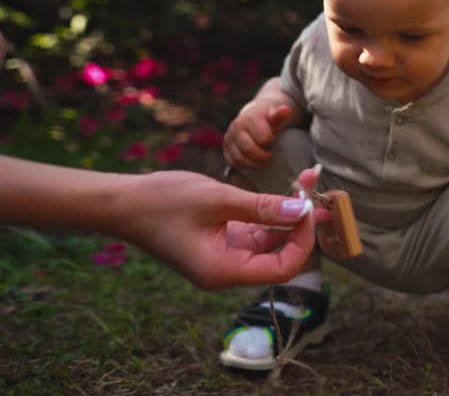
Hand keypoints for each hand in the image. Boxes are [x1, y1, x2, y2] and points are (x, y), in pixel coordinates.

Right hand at [116, 166, 328, 289]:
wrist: (123, 203)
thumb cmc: (164, 201)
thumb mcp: (219, 199)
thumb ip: (262, 207)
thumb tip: (302, 210)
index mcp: (224, 272)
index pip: (283, 268)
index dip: (304, 241)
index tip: (309, 208)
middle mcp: (227, 271)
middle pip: (281, 257)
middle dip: (302, 226)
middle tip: (318, 193)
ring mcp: (224, 258)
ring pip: (271, 243)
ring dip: (289, 216)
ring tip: (305, 183)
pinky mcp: (221, 244)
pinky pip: (256, 234)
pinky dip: (272, 214)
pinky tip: (285, 191)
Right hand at [224, 100, 293, 169]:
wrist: (252, 118)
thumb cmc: (267, 119)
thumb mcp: (275, 116)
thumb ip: (280, 115)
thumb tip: (286, 110)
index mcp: (249, 119)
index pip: (262, 138)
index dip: (269, 140)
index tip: (273, 139)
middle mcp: (236, 128)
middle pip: (248, 149)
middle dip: (262, 156)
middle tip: (269, 155)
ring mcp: (229, 139)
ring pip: (239, 158)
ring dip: (254, 163)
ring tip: (263, 160)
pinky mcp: (226, 149)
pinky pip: (233, 163)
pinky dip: (245, 166)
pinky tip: (254, 162)